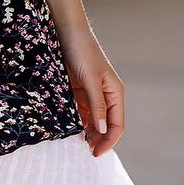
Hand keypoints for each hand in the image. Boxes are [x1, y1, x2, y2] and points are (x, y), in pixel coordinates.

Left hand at [55, 21, 124, 156]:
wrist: (66, 31)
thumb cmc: (82, 52)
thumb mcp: (90, 79)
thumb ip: (97, 105)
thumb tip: (102, 130)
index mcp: (115, 93)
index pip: (117, 125)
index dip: (108, 141)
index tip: (95, 153)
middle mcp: (106, 96)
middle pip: (105, 125)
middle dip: (97, 139)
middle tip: (84, 151)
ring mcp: (92, 94)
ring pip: (92, 120)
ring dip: (86, 131)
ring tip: (75, 141)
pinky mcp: (78, 91)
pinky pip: (80, 111)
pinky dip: (76, 121)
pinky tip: (68, 127)